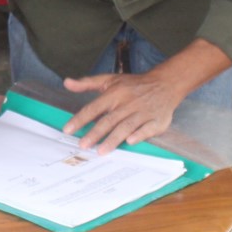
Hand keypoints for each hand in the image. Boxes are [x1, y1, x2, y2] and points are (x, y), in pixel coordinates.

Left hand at [61, 71, 183, 154]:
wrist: (165, 83)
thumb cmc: (133, 84)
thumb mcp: (110, 79)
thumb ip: (87, 83)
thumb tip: (66, 83)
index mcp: (115, 93)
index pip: (94, 107)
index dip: (80, 119)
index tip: (68, 130)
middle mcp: (128, 103)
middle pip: (109, 120)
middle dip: (95, 133)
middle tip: (83, 145)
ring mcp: (143, 112)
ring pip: (126, 126)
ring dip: (113, 139)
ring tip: (100, 151)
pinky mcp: (157, 121)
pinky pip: (147, 129)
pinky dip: (139, 135)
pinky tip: (130, 142)